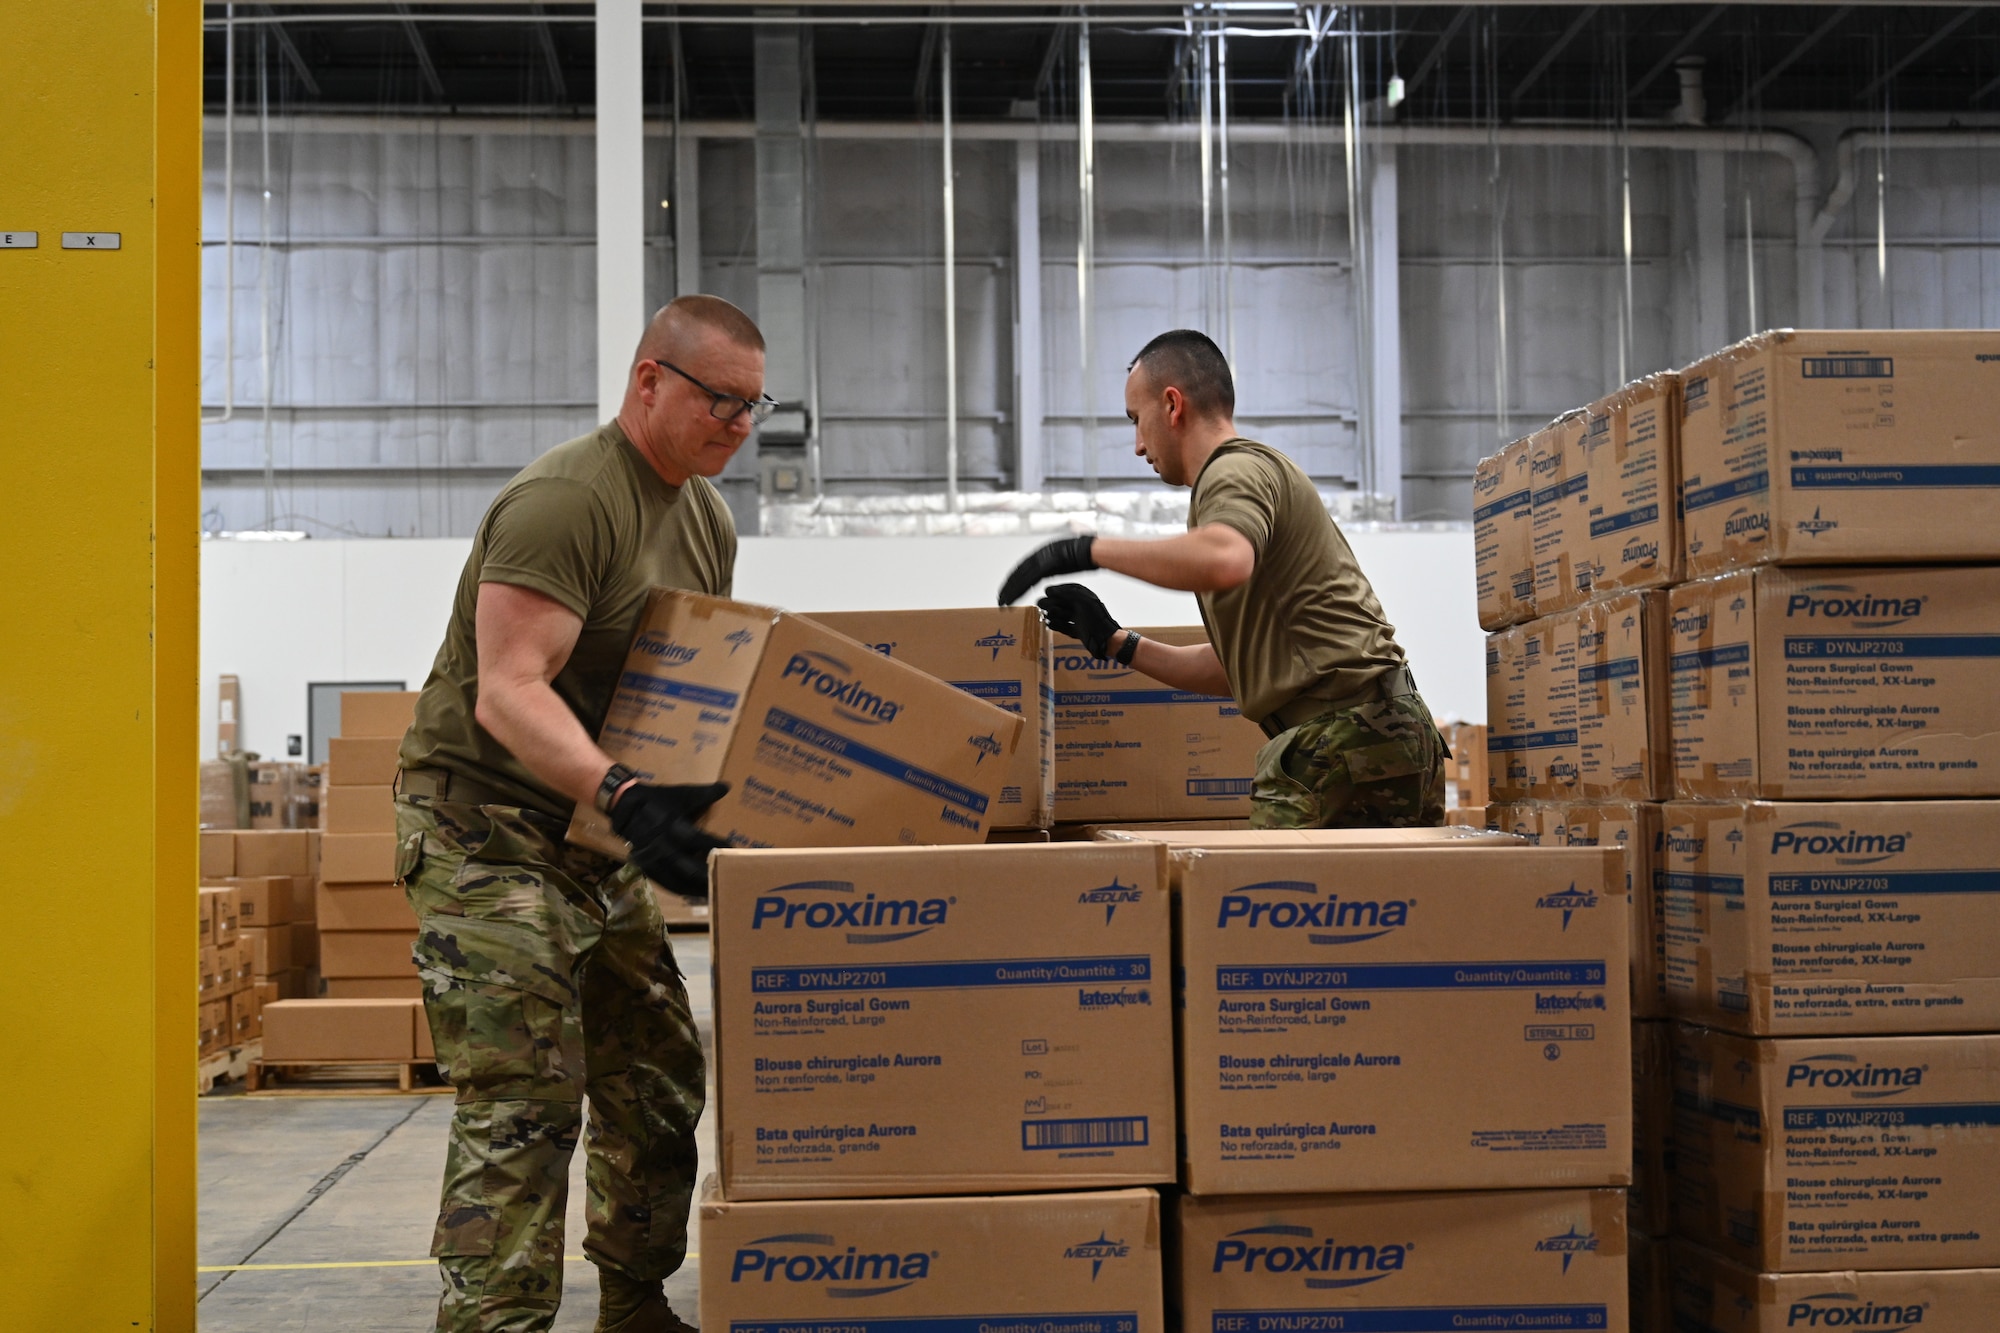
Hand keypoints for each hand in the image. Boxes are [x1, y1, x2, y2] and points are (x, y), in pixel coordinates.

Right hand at [610, 781, 729, 898]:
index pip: (699, 840)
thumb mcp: (682, 794)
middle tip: (728, 878)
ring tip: (714, 891)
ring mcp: (654, 859)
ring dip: (696, 888)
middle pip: (689, 868)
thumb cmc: (658, 800)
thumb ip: (706, 793)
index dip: (717, 846)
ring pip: (678, 880)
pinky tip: (694, 893)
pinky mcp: (648, 867)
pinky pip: (666, 883)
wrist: (625, 806)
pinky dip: (681, 890)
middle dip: (709, 875)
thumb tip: (727, 787)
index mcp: (672, 825)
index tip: (734, 850)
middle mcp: (663, 845)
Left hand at [998, 535, 1096, 605]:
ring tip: (1002, 602)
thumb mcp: (1068, 557)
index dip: (1015, 578)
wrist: (1092, 551)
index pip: (1025, 566)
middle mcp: (1039, 554)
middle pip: (1019, 572)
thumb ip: (1058, 562)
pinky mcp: (1046, 567)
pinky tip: (1012, 599)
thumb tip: (1057, 564)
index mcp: (1043, 552)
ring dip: (1010, 591)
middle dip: (1008, 585)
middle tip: (1000, 597)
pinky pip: (1028, 581)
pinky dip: (1019, 591)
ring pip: (1020, 578)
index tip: (1008, 587)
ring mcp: (1042, 560)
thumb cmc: (1085, 555)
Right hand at [1039, 583, 1123, 660]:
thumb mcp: (1082, 601)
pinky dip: (1057, 626)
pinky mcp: (1078, 631)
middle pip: (1062, 603)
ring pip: (1062, 615)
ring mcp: (1080, 620)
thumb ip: (1067, 594)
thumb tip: (1050, 590)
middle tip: (1041, 605)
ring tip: (1047, 616)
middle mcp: (1081, 607)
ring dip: (1053, 615)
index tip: (1047, 592)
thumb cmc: (1096, 619)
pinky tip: (1050, 624)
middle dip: (1052, 604)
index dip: (1056, 591)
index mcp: (1084, 597)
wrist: (1106, 640)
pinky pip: (1065, 627)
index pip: (1067, 590)